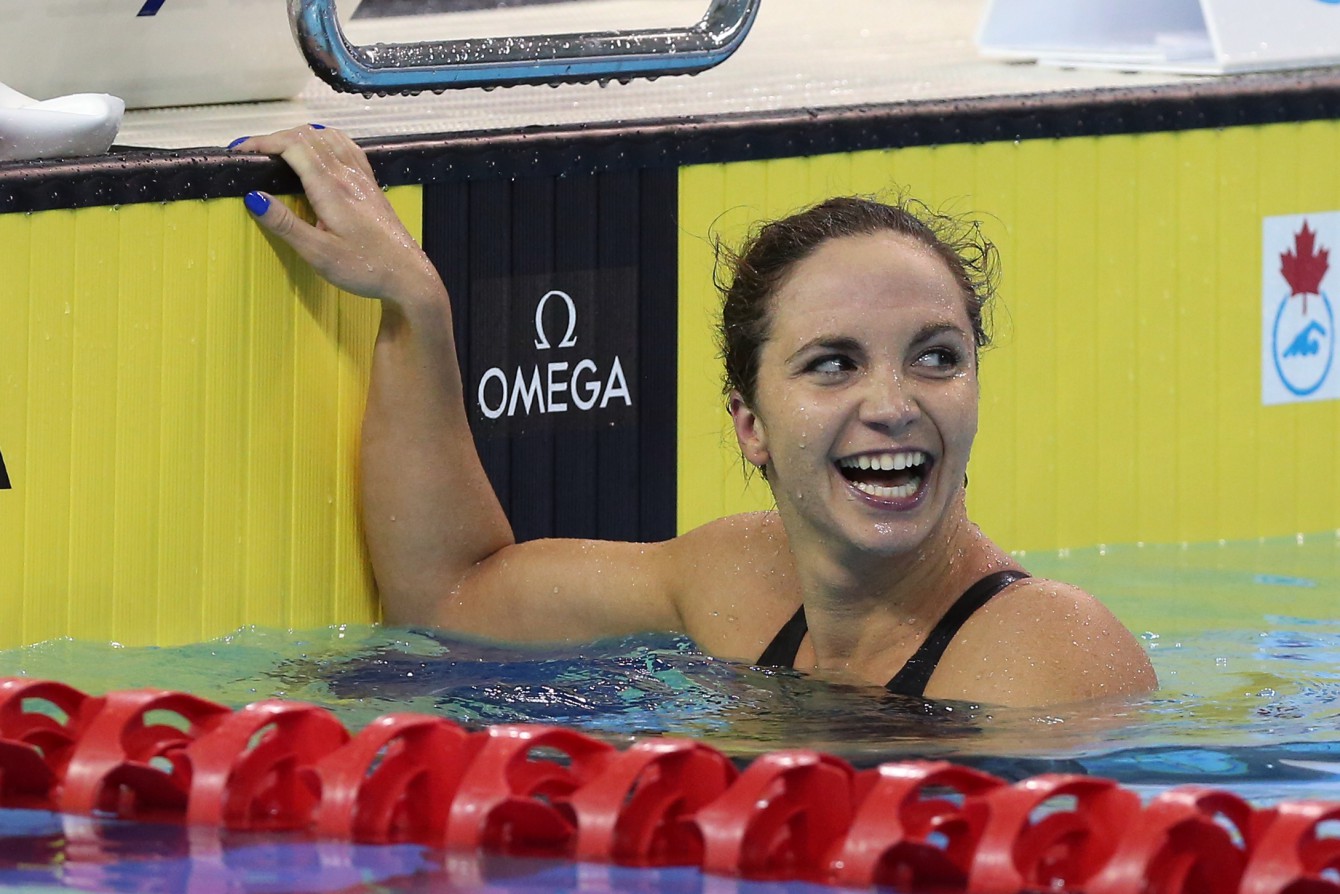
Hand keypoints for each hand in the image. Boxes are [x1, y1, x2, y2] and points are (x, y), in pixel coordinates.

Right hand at [231, 126, 442, 305]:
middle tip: (252, 153)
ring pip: (329, 137)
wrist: (409, 277)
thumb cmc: (366, 269)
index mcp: (332, 189)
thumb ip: (286, 224)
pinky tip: (319, 151)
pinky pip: (347, 147)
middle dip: (275, 138)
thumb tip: (254, 198)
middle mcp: (348, 176)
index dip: (263, 142)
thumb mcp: (319, 254)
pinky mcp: (371, 185)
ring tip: (277, 150)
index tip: (240, 151)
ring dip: (299, 136)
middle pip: (308, 136)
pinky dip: (325, 140)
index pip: (293, 146)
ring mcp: (362, 178)